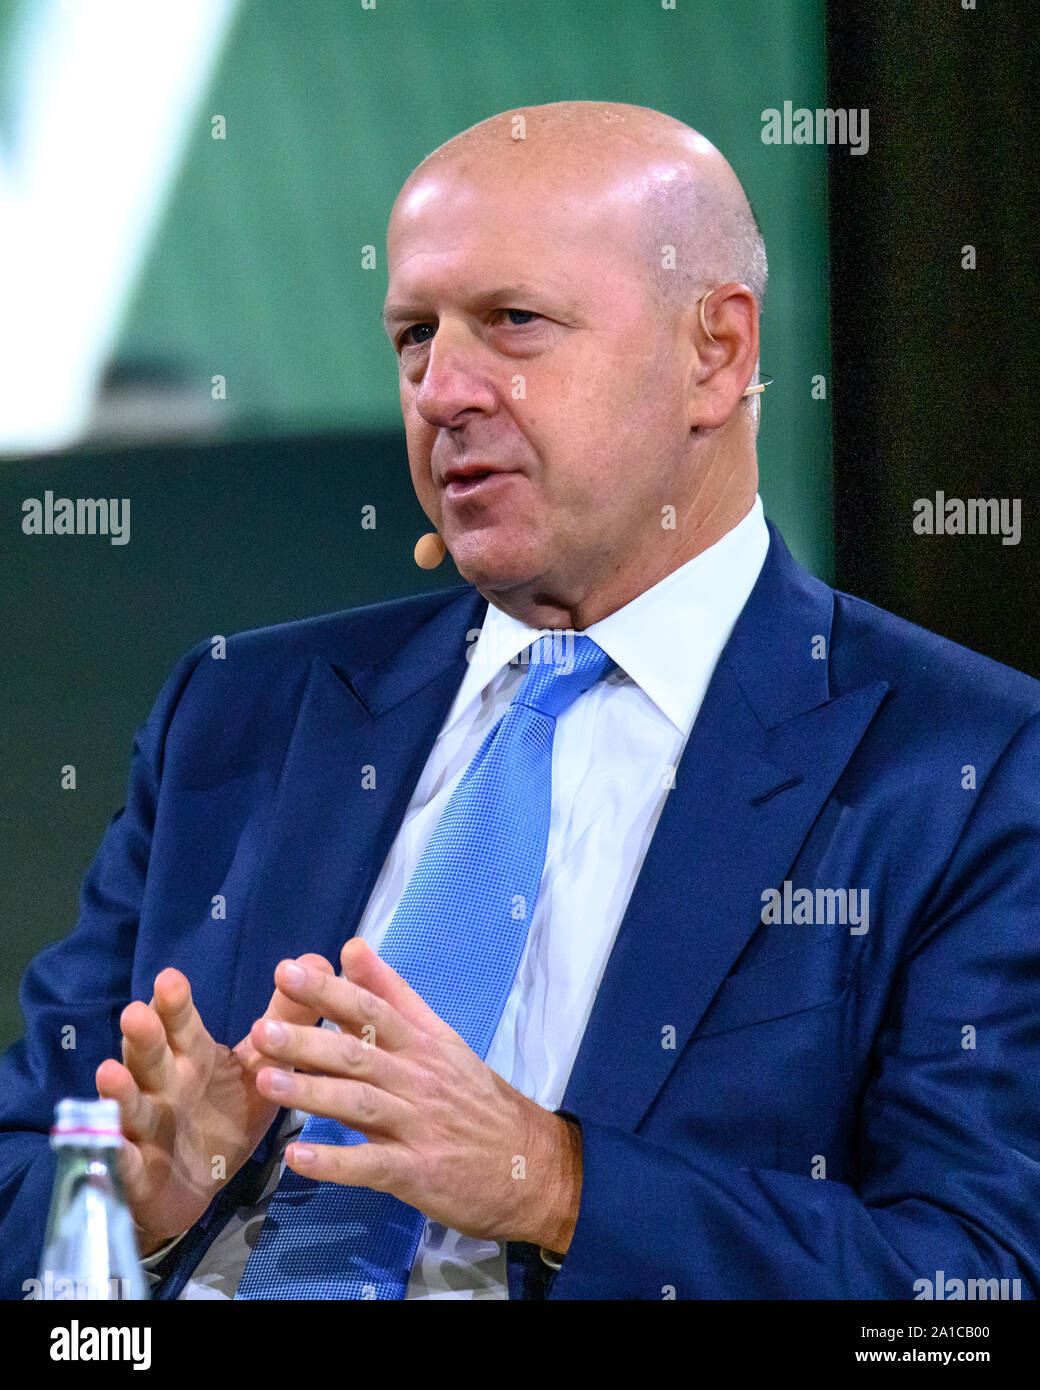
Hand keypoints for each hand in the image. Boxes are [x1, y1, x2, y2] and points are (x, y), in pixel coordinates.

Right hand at [95, 954, 334, 1254]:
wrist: (196, 1185)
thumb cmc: (224, 1113)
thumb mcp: (260, 1065)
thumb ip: (284, 1019)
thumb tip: (315, 960)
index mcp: (191, 1057)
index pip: (182, 1025)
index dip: (175, 1004)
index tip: (171, 979)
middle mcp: (163, 1085)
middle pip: (150, 1057)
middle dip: (143, 1037)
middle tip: (136, 1013)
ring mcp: (146, 1126)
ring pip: (131, 1104)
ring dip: (120, 1091)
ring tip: (111, 1072)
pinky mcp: (137, 1168)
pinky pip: (124, 1160)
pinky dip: (117, 1153)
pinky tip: (111, 1144)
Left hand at [249, 938, 583, 1251]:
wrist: (534, 1166)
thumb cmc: (478, 1101)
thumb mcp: (443, 1041)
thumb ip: (394, 996)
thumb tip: (352, 948)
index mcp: (425, 1044)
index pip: (373, 1009)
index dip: (329, 991)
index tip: (287, 971)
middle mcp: (420, 1079)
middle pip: (359, 1054)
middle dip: (308, 1039)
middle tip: (263, 1029)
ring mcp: (419, 1127)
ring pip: (359, 1104)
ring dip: (310, 1093)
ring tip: (266, 1082)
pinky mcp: (419, 1172)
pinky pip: (371, 1166)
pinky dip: (334, 1163)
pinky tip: (297, 1159)